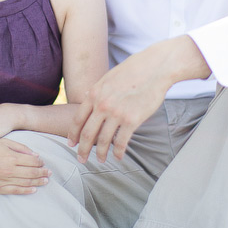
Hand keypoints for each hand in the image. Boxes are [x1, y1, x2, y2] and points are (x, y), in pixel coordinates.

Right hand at [0, 138, 50, 194]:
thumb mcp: (3, 142)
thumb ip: (20, 148)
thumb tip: (35, 155)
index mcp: (11, 157)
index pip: (32, 162)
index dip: (40, 163)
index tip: (44, 163)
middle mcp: (9, 170)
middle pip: (32, 173)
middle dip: (43, 173)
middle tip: (49, 174)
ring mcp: (3, 180)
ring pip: (25, 183)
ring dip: (37, 182)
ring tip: (45, 181)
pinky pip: (15, 191)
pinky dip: (25, 191)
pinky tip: (33, 190)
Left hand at [68, 36, 209, 163]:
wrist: (155, 68)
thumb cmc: (133, 71)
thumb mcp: (108, 78)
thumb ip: (97, 92)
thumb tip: (87, 98)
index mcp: (94, 94)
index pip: (78, 119)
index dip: (73, 134)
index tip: (72, 144)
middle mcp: (102, 105)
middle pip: (87, 133)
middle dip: (83, 149)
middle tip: (81, 159)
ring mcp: (116, 113)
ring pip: (103, 140)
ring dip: (101, 153)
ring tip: (101, 160)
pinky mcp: (132, 120)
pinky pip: (121, 142)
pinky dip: (118, 152)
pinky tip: (118, 157)